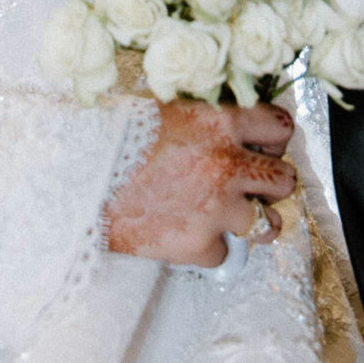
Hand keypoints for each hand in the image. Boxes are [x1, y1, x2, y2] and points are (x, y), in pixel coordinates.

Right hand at [105, 100, 294, 266]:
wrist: (78, 179)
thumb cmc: (115, 138)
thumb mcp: (167, 109)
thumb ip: (207, 120)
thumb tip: (235, 128)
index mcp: (221, 122)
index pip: (281, 128)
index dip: (273, 141)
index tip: (262, 149)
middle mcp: (227, 163)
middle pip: (285, 179)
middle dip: (269, 184)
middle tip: (249, 186)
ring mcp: (216, 207)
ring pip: (269, 223)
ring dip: (253, 221)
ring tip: (232, 217)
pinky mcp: (199, 245)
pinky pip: (226, 253)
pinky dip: (210, 247)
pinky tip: (187, 232)